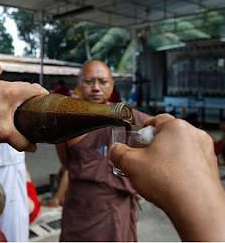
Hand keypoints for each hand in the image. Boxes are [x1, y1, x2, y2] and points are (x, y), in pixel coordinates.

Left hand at [0, 81, 48, 151]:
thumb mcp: (5, 135)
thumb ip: (22, 142)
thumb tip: (33, 148)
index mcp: (12, 93)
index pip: (36, 88)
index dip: (46, 95)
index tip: (50, 104)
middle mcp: (6, 86)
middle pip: (29, 86)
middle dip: (37, 96)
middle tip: (42, 108)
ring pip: (19, 86)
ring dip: (26, 94)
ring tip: (30, 107)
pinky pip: (10, 88)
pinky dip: (16, 94)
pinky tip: (15, 105)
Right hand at [110, 114, 224, 240]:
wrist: (195, 208)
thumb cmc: (166, 182)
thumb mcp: (131, 164)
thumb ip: (118, 152)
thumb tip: (115, 149)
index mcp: (175, 127)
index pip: (157, 119)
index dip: (144, 129)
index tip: (138, 138)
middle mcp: (194, 135)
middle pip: (169, 134)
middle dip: (155, 145)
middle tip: (144, 159)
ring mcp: (205, 151)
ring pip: (181, 148)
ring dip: (168, 157)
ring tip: (157, 174)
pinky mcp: (211, 167)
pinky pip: (191, 161)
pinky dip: (180, 167)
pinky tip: (171, 182)